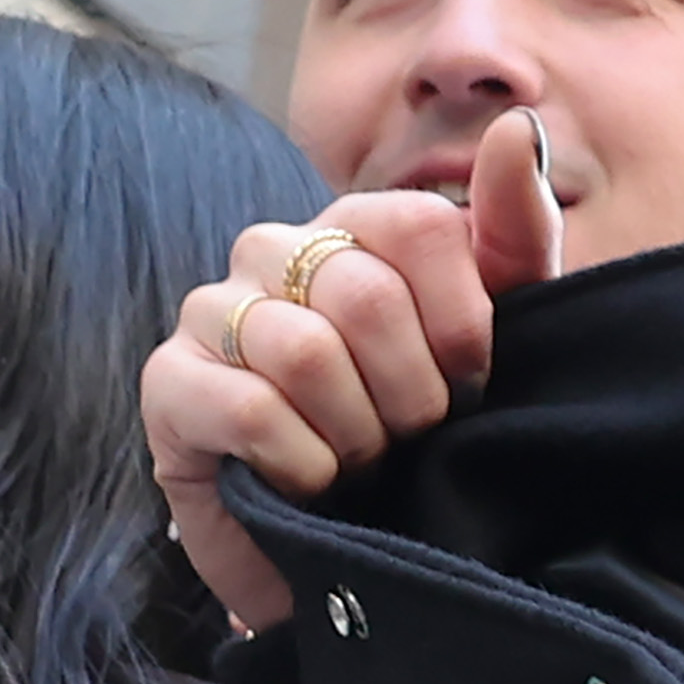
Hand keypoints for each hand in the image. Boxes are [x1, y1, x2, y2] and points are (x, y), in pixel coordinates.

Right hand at [143, 112, 566, 631]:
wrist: (363, 556)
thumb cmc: (429, 437)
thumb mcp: (498, 339)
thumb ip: (514, 234)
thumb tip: (514, 127)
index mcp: (355, 229)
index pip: (419, 224)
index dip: (462, 321)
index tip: (472, 381)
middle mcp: (275, 253)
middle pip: (365, 292)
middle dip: (414, 392)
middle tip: (415, 437)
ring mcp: (212, 314)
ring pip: (305, 352)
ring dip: (358, 432)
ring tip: (364, 463)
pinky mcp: (169, 387)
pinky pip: (247, 408)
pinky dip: (304, 462)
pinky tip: (313, 484)